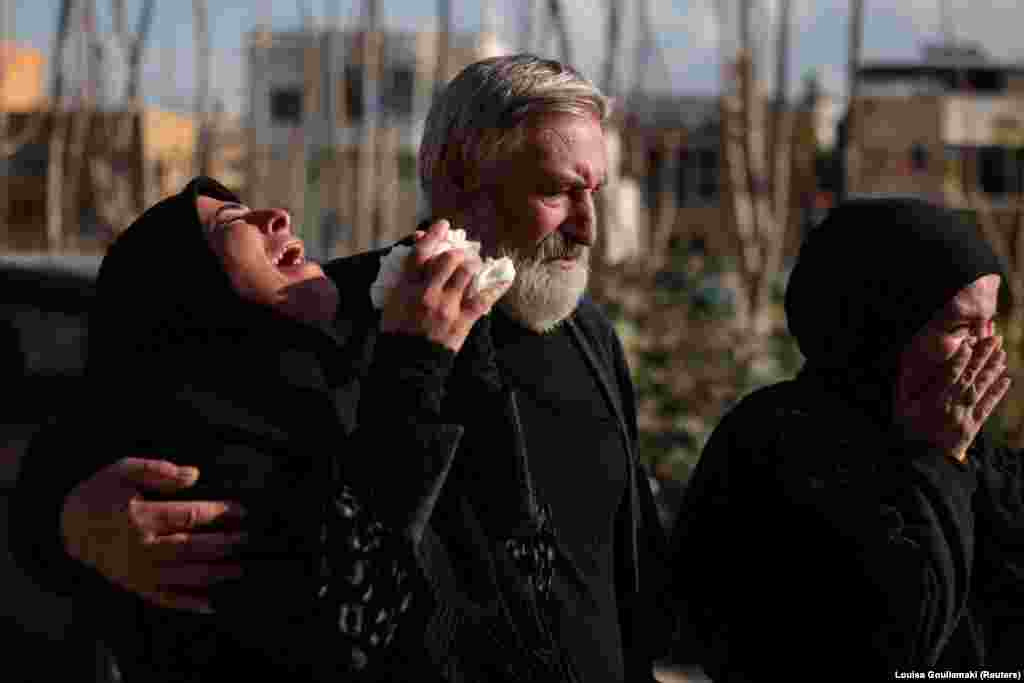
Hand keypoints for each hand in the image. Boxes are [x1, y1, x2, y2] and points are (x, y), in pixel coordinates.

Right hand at [61, 457, 246, 612]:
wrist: (70, 526)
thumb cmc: (103, 493)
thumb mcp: (125, 471)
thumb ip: (158, 471)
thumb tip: (194, 475)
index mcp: (138, 518)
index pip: (186, 515)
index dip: (217, 513)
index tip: (240, 510)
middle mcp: (138, 548)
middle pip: (188, 548)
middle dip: (221, 545)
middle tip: (246, 539)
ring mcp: (135, 571)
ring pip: (179, 576)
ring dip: (211, 575)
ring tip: (237, 570)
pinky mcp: (132, 584)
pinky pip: (162, 598)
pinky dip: (185, 603)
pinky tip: (209, 604)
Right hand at [380, 219, 510, 351]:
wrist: (408, 364)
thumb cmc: (397, 332)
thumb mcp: (392, 302)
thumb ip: (405, 278)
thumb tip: (418, 253)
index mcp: (407, 288)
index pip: (420, 253)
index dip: (432, 235)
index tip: (442, 225)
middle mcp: (428, 294)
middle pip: (448, 259)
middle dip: (457, 252)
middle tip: (461, 254)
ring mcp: (447, 308)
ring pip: (467, 274)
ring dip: (473, 265)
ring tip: (475, 265)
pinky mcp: (463, 321)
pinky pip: (484, 299)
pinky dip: (497, 286)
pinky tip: (506, 276)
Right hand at [894, 335, 1011, 461]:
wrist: (925, 463)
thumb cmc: (908, 435)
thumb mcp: (901, 411)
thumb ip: (904, 389)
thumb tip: (905, 368)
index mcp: (934, 402)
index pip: (949, 376)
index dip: (960, 359)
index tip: (968, 343)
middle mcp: (953, 406)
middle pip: (970, 377)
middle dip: (982, 357)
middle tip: (993, 338)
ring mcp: (966, 416)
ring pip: (982, 388)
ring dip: (993, 369)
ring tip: (1002, 353)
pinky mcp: (974, 426)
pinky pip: (989, 407)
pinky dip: (998, 393)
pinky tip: (1007, 380)